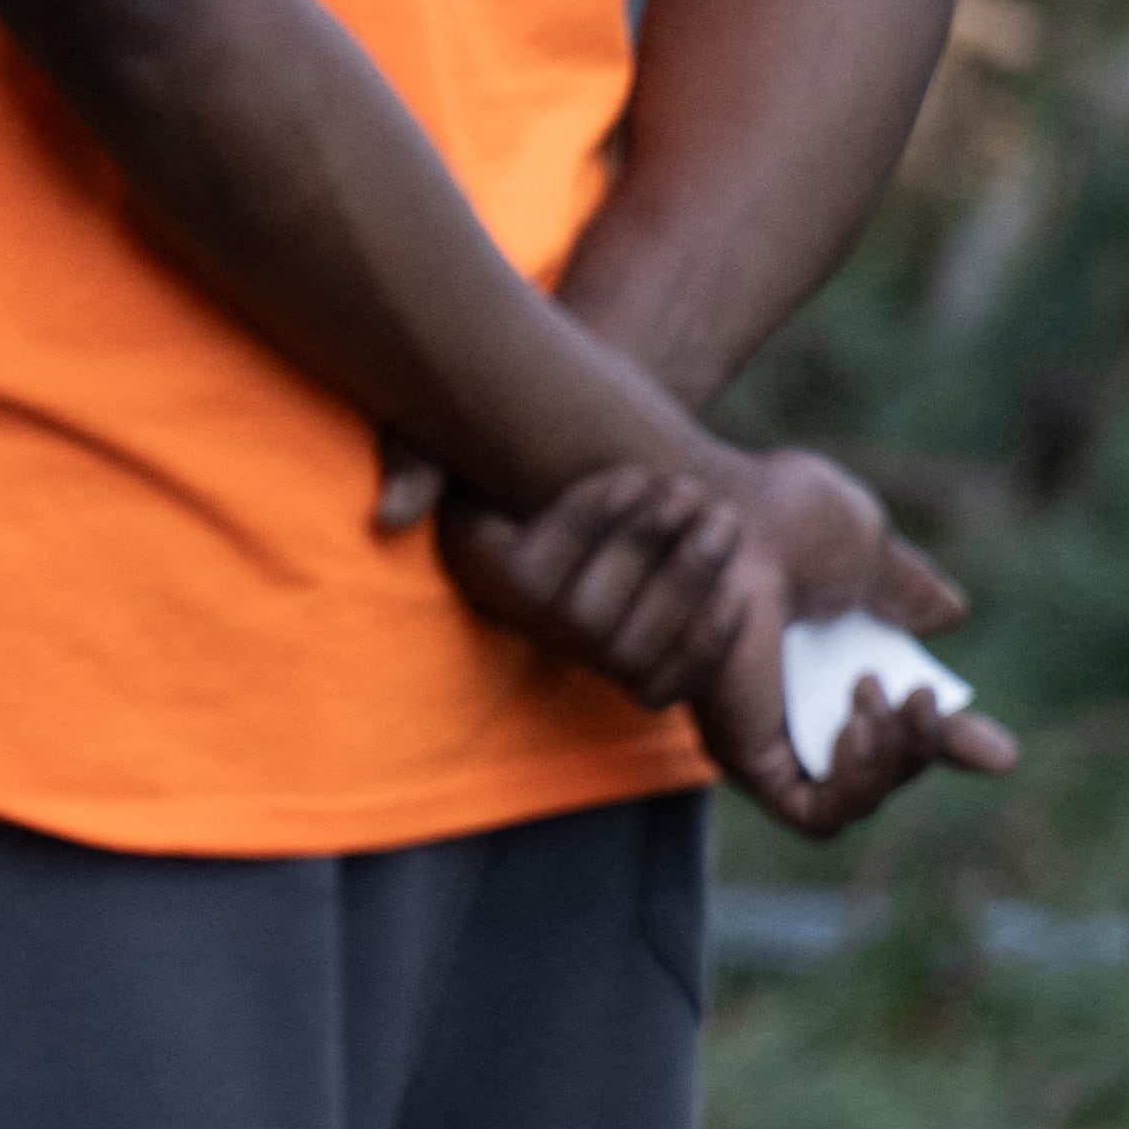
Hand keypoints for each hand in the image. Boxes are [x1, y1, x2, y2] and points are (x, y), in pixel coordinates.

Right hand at [398, 455, 757, 710]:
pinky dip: (710, 640)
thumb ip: (412, 465)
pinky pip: (676, 681)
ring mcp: (591, 665)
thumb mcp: (436, 443)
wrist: (587, 485)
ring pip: (636, 647)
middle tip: (690, 495)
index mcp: (487, 582)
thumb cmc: (516, 460)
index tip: (632, 475)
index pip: (533, 573)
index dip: (587, 525)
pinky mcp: (646, 686)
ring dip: (687, 585)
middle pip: (588, 616)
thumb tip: (389, 516)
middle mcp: (533, 635)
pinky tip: (738, 583)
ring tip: (720, 522)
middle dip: (646, 552)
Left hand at [688, 449, 1022, 837]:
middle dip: (922, 747)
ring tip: (876, 698)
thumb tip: (947, 616)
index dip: (947, 744)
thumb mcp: (864, 557)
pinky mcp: (743, 759)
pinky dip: (853, 787)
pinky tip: (857, 730)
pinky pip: (813, 816)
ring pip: (857, 802)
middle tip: (918, 697)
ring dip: (893, 762)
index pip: (898, 731)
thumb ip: (903, 594)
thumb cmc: (786, 520)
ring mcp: (770, 738)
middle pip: (887, 772)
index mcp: (831, 665)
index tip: (998, 752)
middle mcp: (798, 710)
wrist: (741, 517)